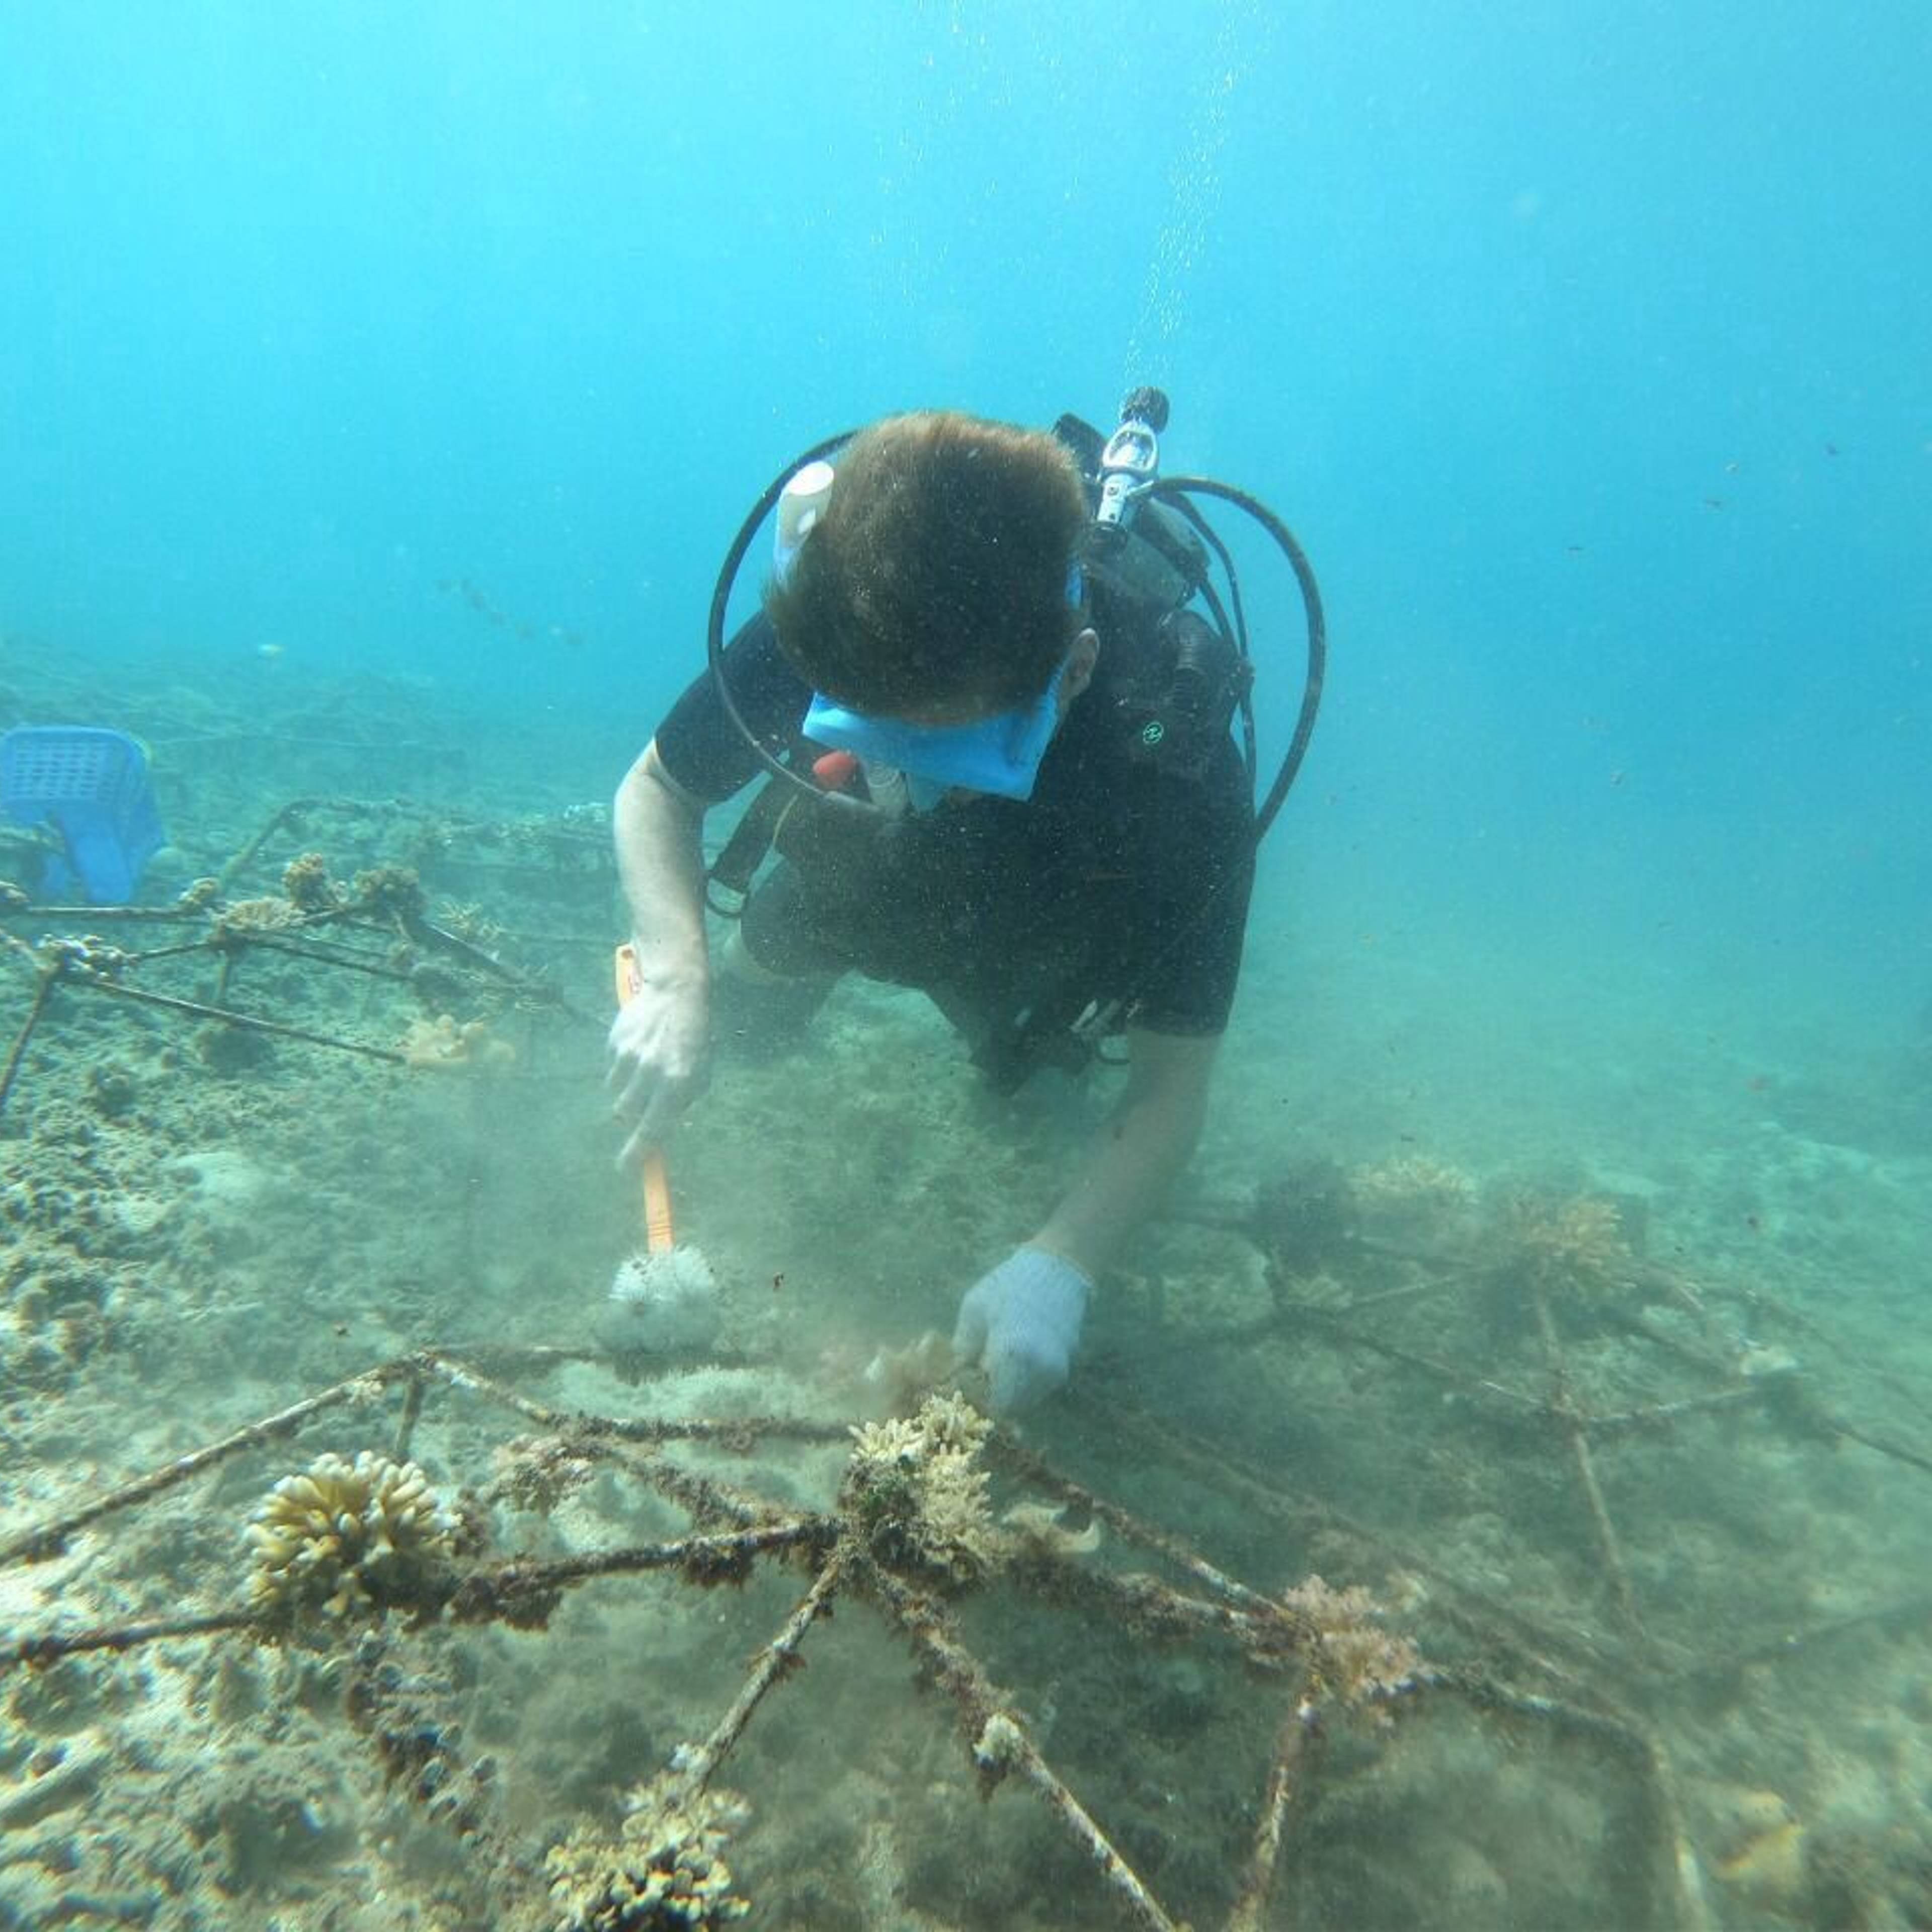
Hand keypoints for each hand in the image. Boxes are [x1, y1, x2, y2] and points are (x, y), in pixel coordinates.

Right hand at [607, 964, 709, 1160]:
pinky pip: (611, 1070)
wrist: (676, 993)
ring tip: (645, 1070)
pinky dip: (621, 1069)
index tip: (625, 1168)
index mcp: (678, 1083)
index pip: (653, 1128)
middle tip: (640, 1107)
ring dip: (628, 1091)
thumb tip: (658, 1132)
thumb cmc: (694, 1038)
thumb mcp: (700, 1073)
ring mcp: (630, 1056)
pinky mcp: (614, 1043)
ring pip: (616, 1094)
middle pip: (627, 1114)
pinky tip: (637, 1051)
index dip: (637, 1152)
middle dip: (632, 1116)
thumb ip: (681, 1102)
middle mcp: (652, 1072)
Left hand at [952, 1247, 1090, 1414]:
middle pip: (1010, 1406)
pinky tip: (1014, 1359)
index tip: (965, 1386)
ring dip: (1009, 1391)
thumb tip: (953, 1376)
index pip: (992, 1402)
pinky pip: (1039, 1388)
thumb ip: (963, 1347)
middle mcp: (1039, 1371)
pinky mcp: (1065, 1367)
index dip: (977, 1399)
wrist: (1058, 1268)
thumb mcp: (975, 1308)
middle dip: (993, 1397)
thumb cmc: (1010, 1283)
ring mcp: (1056, 1371)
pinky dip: (1024, 1382)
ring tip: (995, 1365)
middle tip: (978, 1377)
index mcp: (1012, 1355)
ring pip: (1026, 1400)